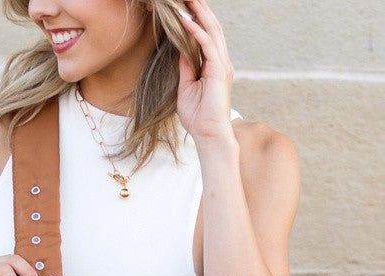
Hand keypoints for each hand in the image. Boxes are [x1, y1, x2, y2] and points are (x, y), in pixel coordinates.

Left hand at [177, 0, 234, 141]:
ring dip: (199, 13)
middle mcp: (221, 62)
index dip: (196, 19)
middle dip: (200, 9)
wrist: (208, 135)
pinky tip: (185, 21)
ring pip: (212, 31)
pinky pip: (208, 45)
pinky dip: (196, 32)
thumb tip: (181, 51)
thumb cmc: (198, 117)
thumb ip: (185, 68)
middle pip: (212, 27)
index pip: (206, 36)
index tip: (183, 6)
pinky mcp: (219, 71)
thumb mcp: (186, 88)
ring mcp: (222, 65)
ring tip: (187, 0)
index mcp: (214, 66)